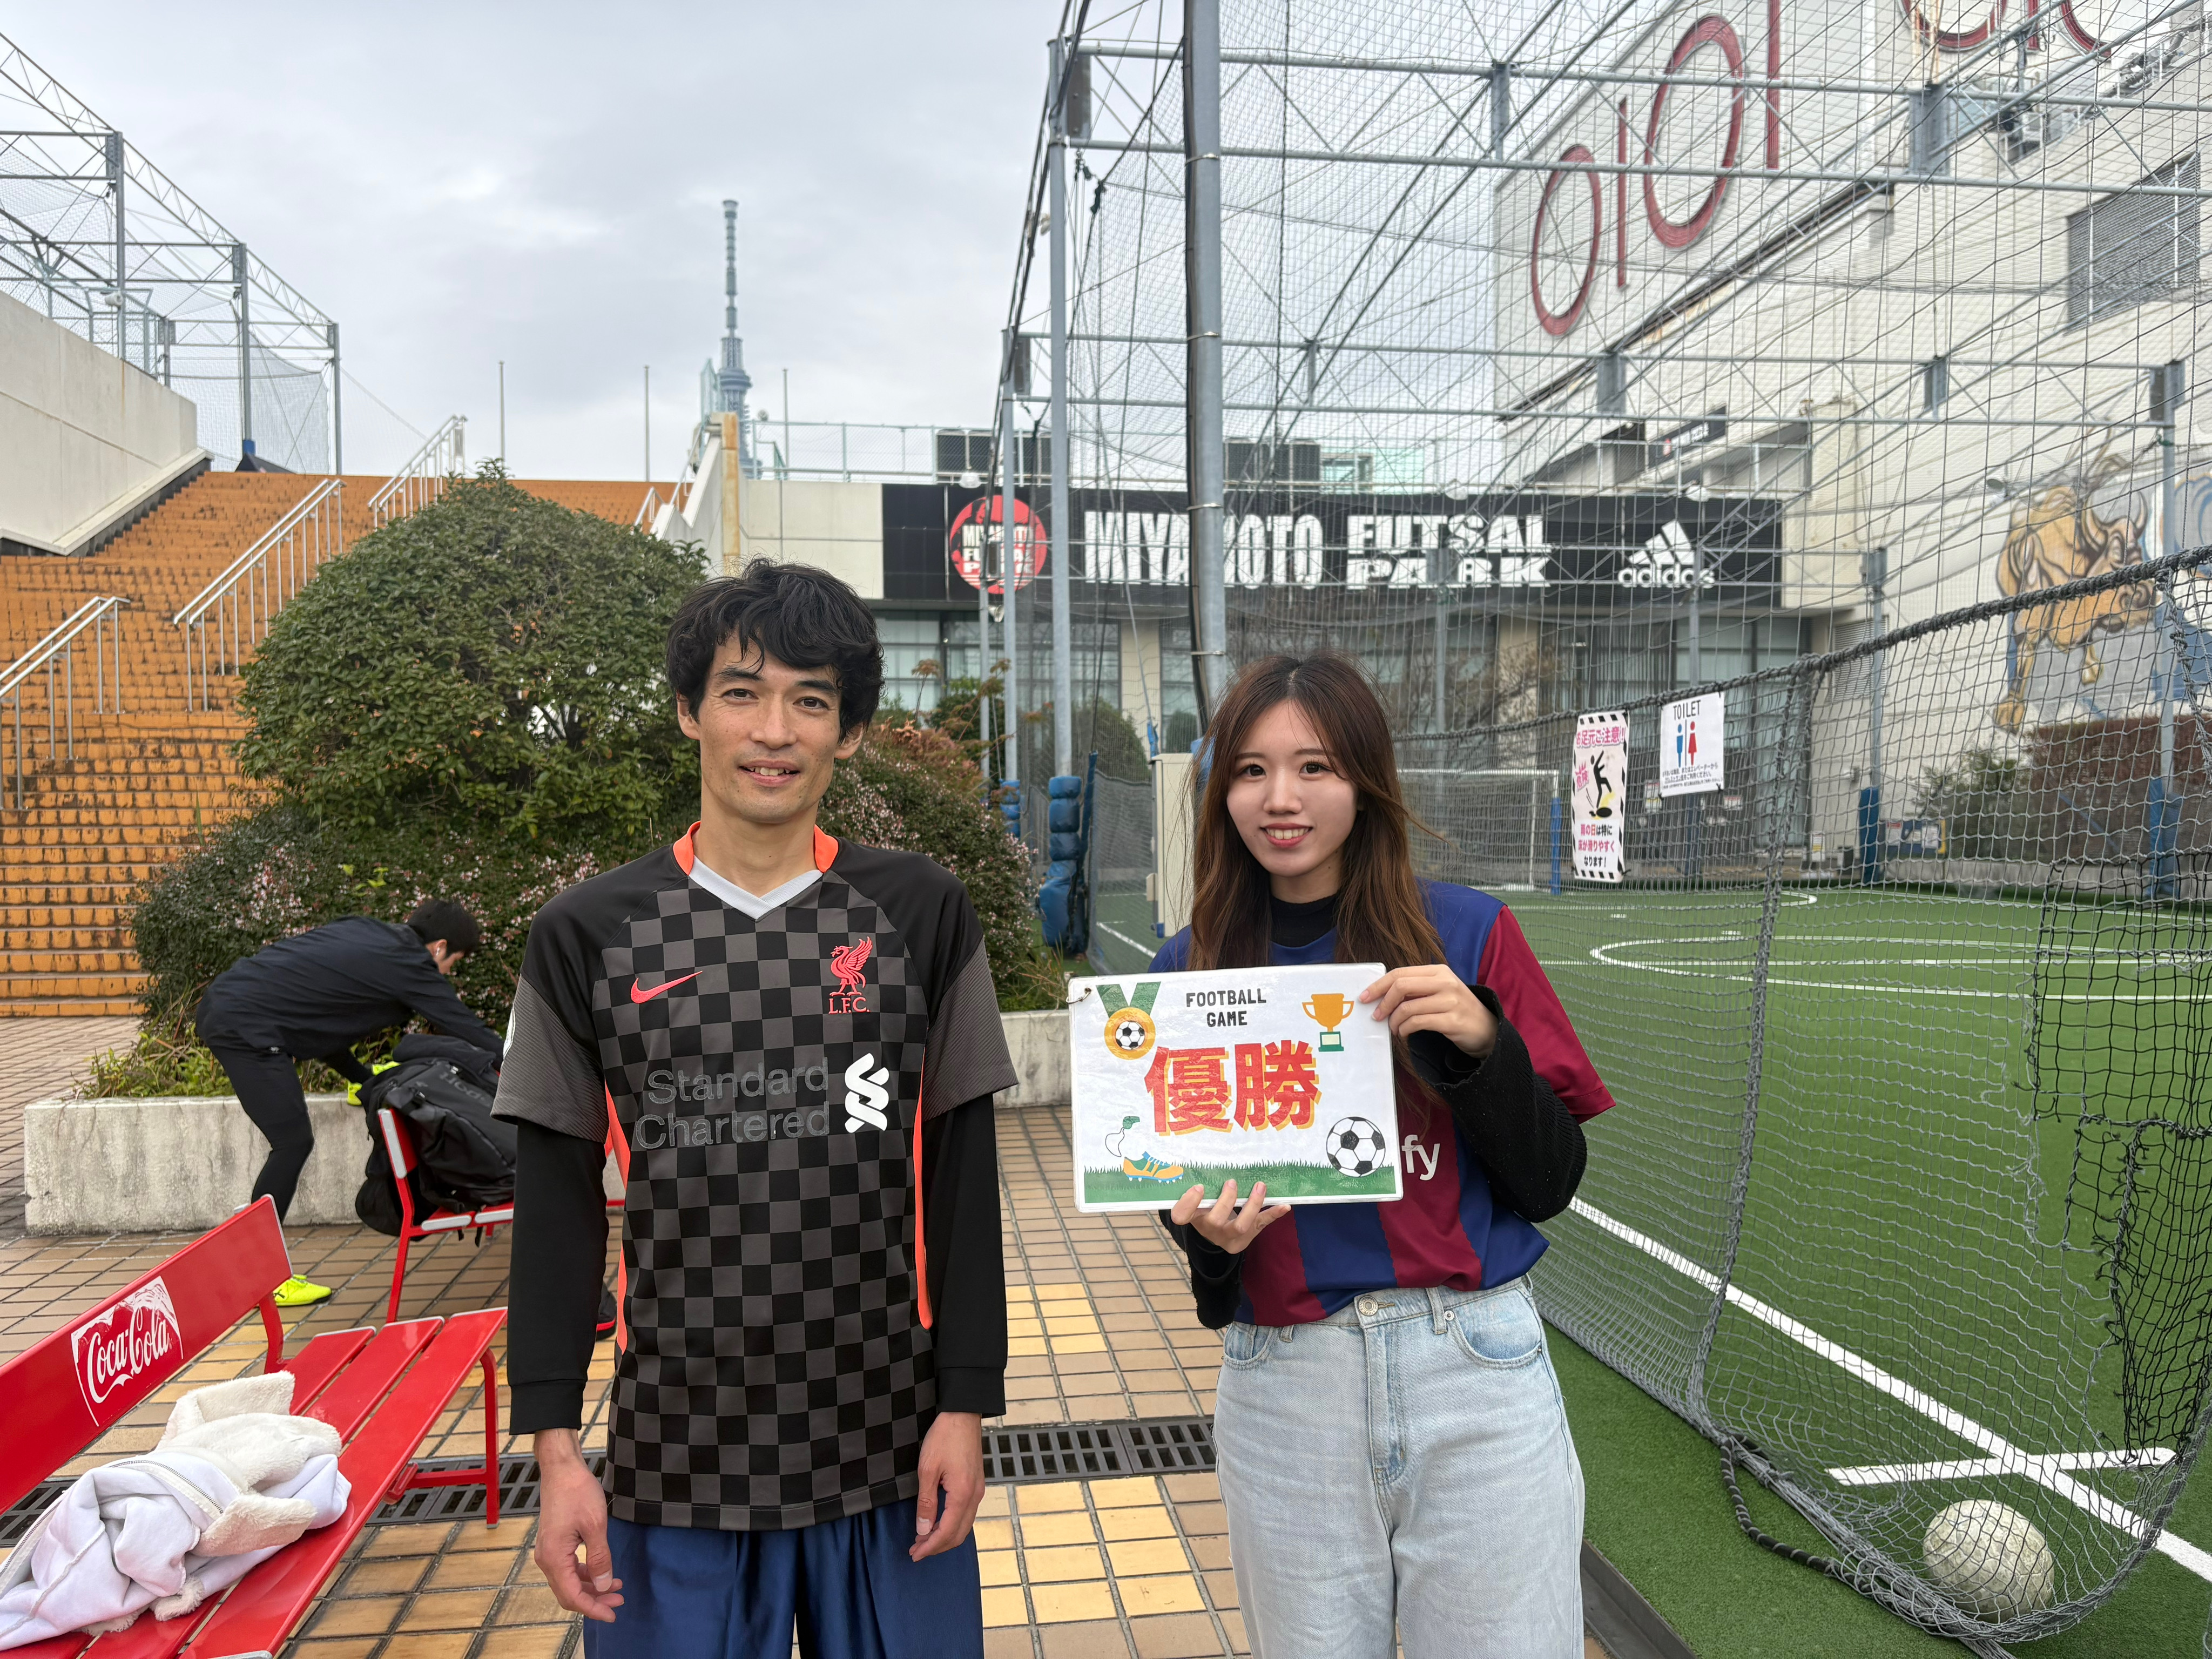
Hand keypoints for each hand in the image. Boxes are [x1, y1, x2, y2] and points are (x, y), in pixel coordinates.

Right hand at [533, 1429, 621, 1622]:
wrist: (562, 1469)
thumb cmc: (577, 1492)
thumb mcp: (595, 1526)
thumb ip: (600, 1558)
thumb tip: (605, 1585)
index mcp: (553, 1558)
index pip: (572, 1596)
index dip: (593, 1609)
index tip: (613, 1614)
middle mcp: (546, 1559)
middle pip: (569, 1593)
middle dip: (595, 1600)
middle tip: (620, 1600)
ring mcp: (549, 1552)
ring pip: (569, 1582)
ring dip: (592, 1588)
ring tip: (617, 1587)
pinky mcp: (554, 1544)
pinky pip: (568, 1569)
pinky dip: (585, 1575)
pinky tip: (603, 1573)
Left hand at [911, 1411, 985, 1559]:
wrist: (963, 1413)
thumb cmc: (944, 1437)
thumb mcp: (928, 1468)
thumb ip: (926, 1502)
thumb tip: (924, 1530)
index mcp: (963, 1494)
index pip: (947, 1532)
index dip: (930, 1547)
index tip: (915, 1554)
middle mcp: (975, 1495)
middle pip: (959, 1534)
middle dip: (937, 1546)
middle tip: (916, 1551)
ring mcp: (978, 1490)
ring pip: (964, 1526)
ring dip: (945, 1536)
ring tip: (924, 1539)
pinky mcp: (976, 1484)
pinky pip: (966, 1514)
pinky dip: (952, 1525)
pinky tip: (938, 1523)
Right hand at [1168, 1178, 1289, 1253]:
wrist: (1219, 1235)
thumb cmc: (1207, 1208)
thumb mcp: (1199, 1199)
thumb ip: (1202, 1186)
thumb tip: (1212, 1154)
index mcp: (1193, 1217)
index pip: (1181, 1216)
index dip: (1188, 1203)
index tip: (1199, 1186)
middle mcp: (1209, 1230)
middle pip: (1215, 1221)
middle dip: (1226, 1201)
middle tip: (1232, 1182)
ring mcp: (1229, 1236)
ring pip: (1240, 1226)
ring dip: (1252, 1205)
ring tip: (1260, 1187)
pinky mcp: (1247, 1236)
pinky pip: (1261, 1225)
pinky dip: (1273, 1214)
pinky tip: (1285, 1206)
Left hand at [1358, 965, 1496, 1057]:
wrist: (1487, 1029)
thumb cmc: (1456, 1009)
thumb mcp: (1438, 991)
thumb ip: (1415, 988)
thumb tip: (1381, 994)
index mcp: (1438, 971)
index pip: (1400, 973)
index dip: (1378, 985)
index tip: (1364, 997)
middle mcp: (1445, 982)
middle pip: (1401, 986)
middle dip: (1382, 1002)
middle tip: (1375, 1016)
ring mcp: (1450, 1001)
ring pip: (1407, 1007)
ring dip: (1394, 1021)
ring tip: (1394, 1029)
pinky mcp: (1452, 1021)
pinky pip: (1417, 1023)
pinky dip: (1405, 1030)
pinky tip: (1404, 1034)